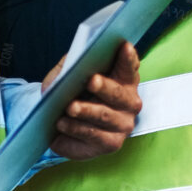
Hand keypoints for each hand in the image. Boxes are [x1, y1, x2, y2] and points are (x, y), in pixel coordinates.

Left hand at [44, 40, 142, 159]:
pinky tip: (61, 124)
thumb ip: (71, 66)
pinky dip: (75, 129)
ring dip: (86, 111)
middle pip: (118, 94)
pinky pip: (93, 137)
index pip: (129, 66)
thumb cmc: (73, 92)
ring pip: (105, 117)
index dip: (127, 57)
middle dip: (105, 87)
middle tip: (92, 81)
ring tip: (69, 107)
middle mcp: (130, 103)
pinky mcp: (110, 144)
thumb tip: (68, 69)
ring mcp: (122, 125)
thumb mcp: (71, 74)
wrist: (65, 124)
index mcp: (125, 80)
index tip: (123, 45)